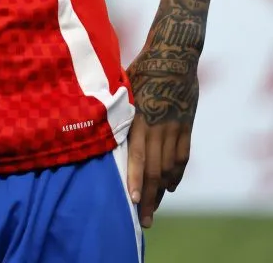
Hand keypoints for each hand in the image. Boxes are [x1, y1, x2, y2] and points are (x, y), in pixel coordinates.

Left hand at [126, 52, 198, 228]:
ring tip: (153, 208)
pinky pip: (183, 156)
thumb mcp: (123, 85)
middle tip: (143, 221)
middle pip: (155, 169)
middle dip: (148, 197)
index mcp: (139, 115)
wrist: (174, 53)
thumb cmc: (141, 67)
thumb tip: (88, 119)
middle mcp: (159, 125)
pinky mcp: (187, 125)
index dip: (134, 178)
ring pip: (170, 167)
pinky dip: (177, 174)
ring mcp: (175, 126)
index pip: (137, 154)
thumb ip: (112, 106)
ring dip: (162, 190)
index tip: (131, 200)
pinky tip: (170, 186)